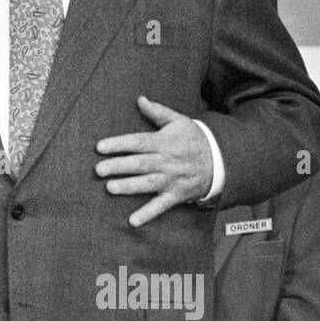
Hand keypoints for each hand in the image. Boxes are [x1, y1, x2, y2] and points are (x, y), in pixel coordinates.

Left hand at [95, 96, 213, 226]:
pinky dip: (147, 214)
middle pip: (139, 164)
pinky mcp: (175, 195)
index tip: (99, 147)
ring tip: (110, 188)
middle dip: (118, 166)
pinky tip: (132, 221)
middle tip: (98, 169)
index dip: (118, 144)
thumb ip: (158, 111)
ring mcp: (171, 179)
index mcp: (163, 142)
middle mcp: (166, 161)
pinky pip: (160, 206)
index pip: (137, 142)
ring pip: (147, 184)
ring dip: (128, 187)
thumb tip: (140, 99)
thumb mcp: (179, 121)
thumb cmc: (193, 139)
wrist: (221, 160)